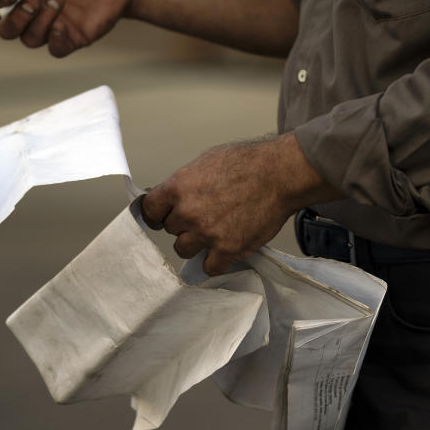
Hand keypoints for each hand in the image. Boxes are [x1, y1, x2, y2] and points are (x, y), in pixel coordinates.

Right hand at [0, 0, 131, 57]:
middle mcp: (35, 9)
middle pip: (8, 28)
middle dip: (15, 18)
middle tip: (33, 1)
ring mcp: (52, 26)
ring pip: (30, 39)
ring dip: (39, 23)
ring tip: (57, 1)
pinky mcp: (73, 38)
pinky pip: (55, 50)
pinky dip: (54, 41)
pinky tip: (61, 26)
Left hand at [141, 133, 340, 274]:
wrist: (279, 174)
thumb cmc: (247, 163)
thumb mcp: (205, 162)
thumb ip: (184, 183)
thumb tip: (171, 196)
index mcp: (178, 188)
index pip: (149, 210)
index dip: (156, 214)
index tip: (161, 217)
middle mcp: (188, 213)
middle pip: (170, 229)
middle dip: (183, 224)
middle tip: (202, 216)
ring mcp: (207, 234)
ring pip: (184, 249)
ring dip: (195, 243)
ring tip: (213, 232)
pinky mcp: (228, 250)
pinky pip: (209, 267)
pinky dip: (215, 261)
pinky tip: (223, 250)